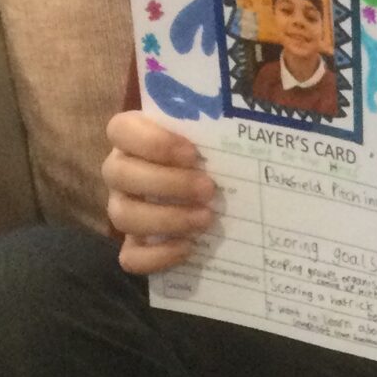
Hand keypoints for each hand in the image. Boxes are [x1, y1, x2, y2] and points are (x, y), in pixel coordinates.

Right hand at [103, 109, 215, 273]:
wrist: (219, 197)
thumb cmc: (215, 157)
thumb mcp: (218, 138)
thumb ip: (221, 130)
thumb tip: (258, 118)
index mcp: (135, 137)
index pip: (121, 130)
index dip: (152, 141)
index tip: (192, 153)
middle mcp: (122, 172)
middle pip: (118, 173)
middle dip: (167, 182)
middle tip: (209, 189)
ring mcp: (124, 209)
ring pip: (122, 216)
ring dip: (166, 219)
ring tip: (206, 218)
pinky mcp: (134, 244)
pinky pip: (130, 257)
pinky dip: (157, 256)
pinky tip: (188, 248)